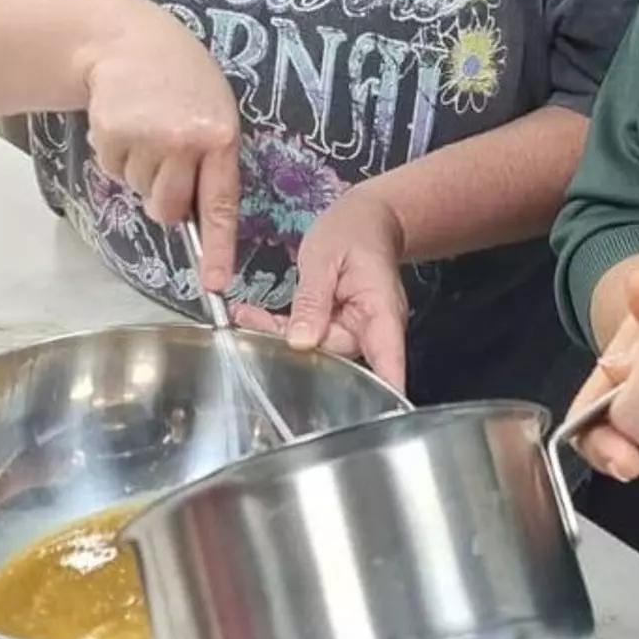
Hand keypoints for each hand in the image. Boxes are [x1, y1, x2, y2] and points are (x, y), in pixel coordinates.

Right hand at [79, 0, 240, 290]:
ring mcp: (148, 139)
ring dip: (139, 169)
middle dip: (164, 198)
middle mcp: (186, 142)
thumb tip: (193, 216)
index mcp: (222, 136)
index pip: (220, 204)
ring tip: (146, 125)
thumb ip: (211, 158)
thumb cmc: (181, 78)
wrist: (129, 39)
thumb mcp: (214, 109)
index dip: (218, 248)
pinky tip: (125, 120)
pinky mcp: (113, 135)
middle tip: (164, 156)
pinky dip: (116, 154)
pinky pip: (114, 171)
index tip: (215, 284)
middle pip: (169, 209)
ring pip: (140, 191)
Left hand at [237, 187, 410, 390]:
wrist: (367, 217)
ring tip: (250, 314)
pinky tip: (256, 315)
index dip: (381, 396)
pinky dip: (284, 329)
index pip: (388, 363)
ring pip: (317, 349)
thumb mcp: (325, 257)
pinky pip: (311, 337)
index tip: (366, 421)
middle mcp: (373, 329)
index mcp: (382, 313)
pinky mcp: (339, 327)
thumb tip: (302, 342)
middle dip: (294, 347)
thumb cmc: (355, 231)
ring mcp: (357, 330)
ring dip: (282, 336)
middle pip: (336, 357)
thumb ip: (313, 299)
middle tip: (254, 322)